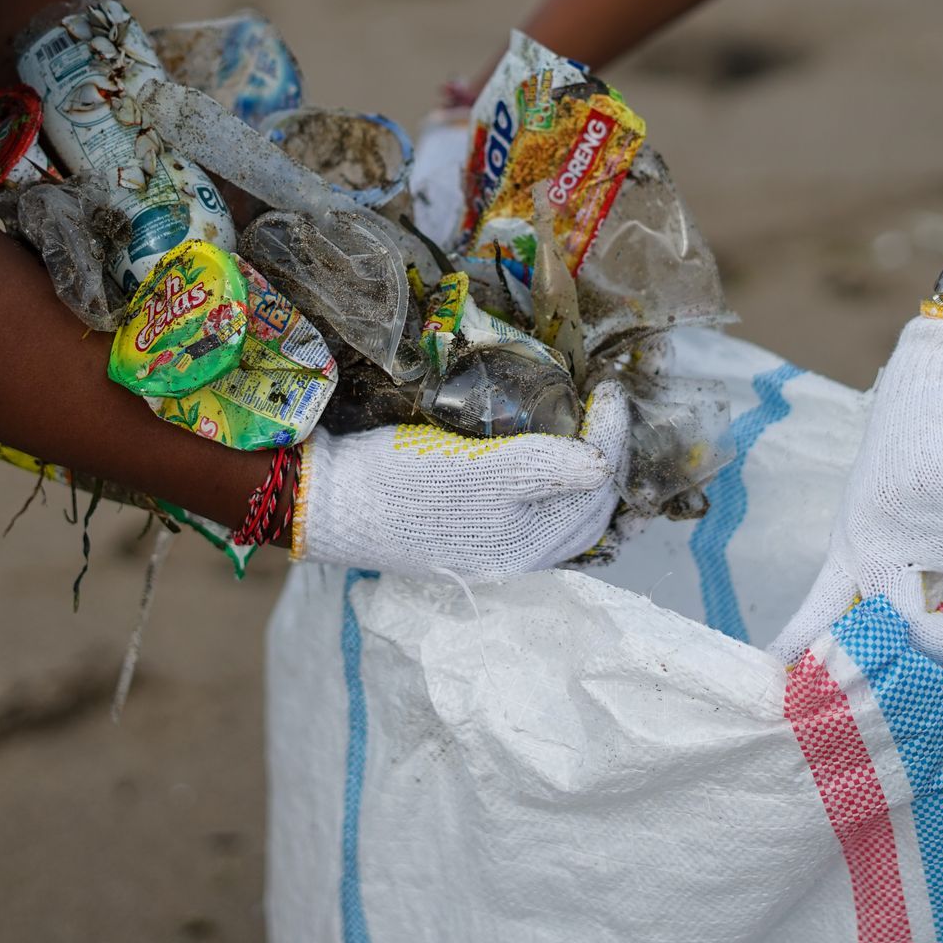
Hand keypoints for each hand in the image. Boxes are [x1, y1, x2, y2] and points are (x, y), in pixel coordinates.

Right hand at [293, 382, 630, 579]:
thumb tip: (604, 464)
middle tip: (606, 402)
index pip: (597, 487)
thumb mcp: (477, 469)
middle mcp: (521, 555)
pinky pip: (538, 510)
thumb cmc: (402, 483)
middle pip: (590, 505)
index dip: (611, 434)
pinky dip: (557, 480)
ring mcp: (497, 546)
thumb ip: (545, 469)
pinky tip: (553, 455)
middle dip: (608, 452)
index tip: (610, 387)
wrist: (331, 502)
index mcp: (529, 546)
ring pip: (567, 511)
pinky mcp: (475, 531)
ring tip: (589, 425)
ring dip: (587, 468)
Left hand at [767, 309, 942, 666]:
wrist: (939, 373)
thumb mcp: (890, 509)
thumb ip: (903, 562)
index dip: (806, 644)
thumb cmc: (917, 447)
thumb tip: (934, 622)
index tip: (778, 674)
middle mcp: (875, 535)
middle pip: (907, 621)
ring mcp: (911, 515)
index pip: (823, 605)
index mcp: (853, 541)